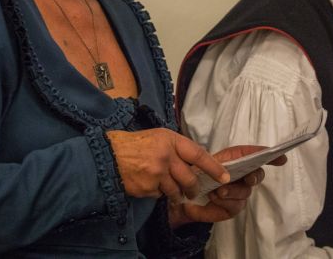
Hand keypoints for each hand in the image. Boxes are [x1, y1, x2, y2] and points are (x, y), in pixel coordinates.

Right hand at [106, 129, 228, 201]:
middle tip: (193, 191)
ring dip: (176, 194)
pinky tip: (150, 186)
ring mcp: (156, 173)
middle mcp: (165, 156)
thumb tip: (195, 160)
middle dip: (193, 188)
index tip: (225, 176)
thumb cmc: (133, 145)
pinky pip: (160, 195)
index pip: (198, 154)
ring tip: (170, 190)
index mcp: (170, 140)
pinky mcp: (147, 187)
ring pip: (176, 190)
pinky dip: (158, 194)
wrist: (107, 155)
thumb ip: (176, 147)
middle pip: (189, 178)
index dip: (213, 167)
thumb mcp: (158, 137)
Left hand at [170, 145, 286, 226]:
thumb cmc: (196, 173)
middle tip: (247, 178)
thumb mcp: (206, 160)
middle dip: (254, 176)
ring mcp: (239, 193)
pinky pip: (235, 206)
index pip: (257, 156)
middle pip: (257, 176)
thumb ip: (226, 159)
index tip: (282, 158)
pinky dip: (224, 202)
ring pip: (245, 193)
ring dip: (232, 191)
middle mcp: (242, 177)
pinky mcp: (232, 208)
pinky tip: (214, 198)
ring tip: (217, 191)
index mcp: (237, 160)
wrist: (181, 194)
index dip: (271, 156)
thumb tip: (241, 161)